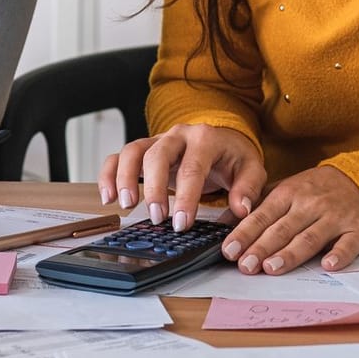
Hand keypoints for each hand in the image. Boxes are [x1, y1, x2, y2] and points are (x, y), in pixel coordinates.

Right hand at [98, 123, 265, 230]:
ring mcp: (157, 140)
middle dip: (154, 189)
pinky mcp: (144, 149)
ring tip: (127, 206)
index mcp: (205, 138)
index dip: (186, 197)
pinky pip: (119, 156)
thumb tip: (241, 209)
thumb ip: (247, 188)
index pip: (192, 167)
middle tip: (157, 218)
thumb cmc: (233, 156)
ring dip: (125, 178)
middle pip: (157, 155)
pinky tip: (108, 198)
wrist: (222, 139)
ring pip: (132, 151)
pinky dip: (108, 174)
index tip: (182, 223)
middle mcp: (178, 135)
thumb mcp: (251, 169)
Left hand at [221, 165, 358, 273]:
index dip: (245, 233)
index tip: (229, 249)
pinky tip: (328, 265)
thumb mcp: (286, 189)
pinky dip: (339, 254)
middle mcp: (310, 204)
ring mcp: (335, 217)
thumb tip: (223, 222)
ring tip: (272, 268)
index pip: (262, 215)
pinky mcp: (358, 229)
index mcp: (290, 193)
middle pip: (282, 229)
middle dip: (261, 248)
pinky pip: (348, 244)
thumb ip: (257, 205)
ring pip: (310, 238)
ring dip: (290, 254)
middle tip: (245, 265)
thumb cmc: (318, 189)